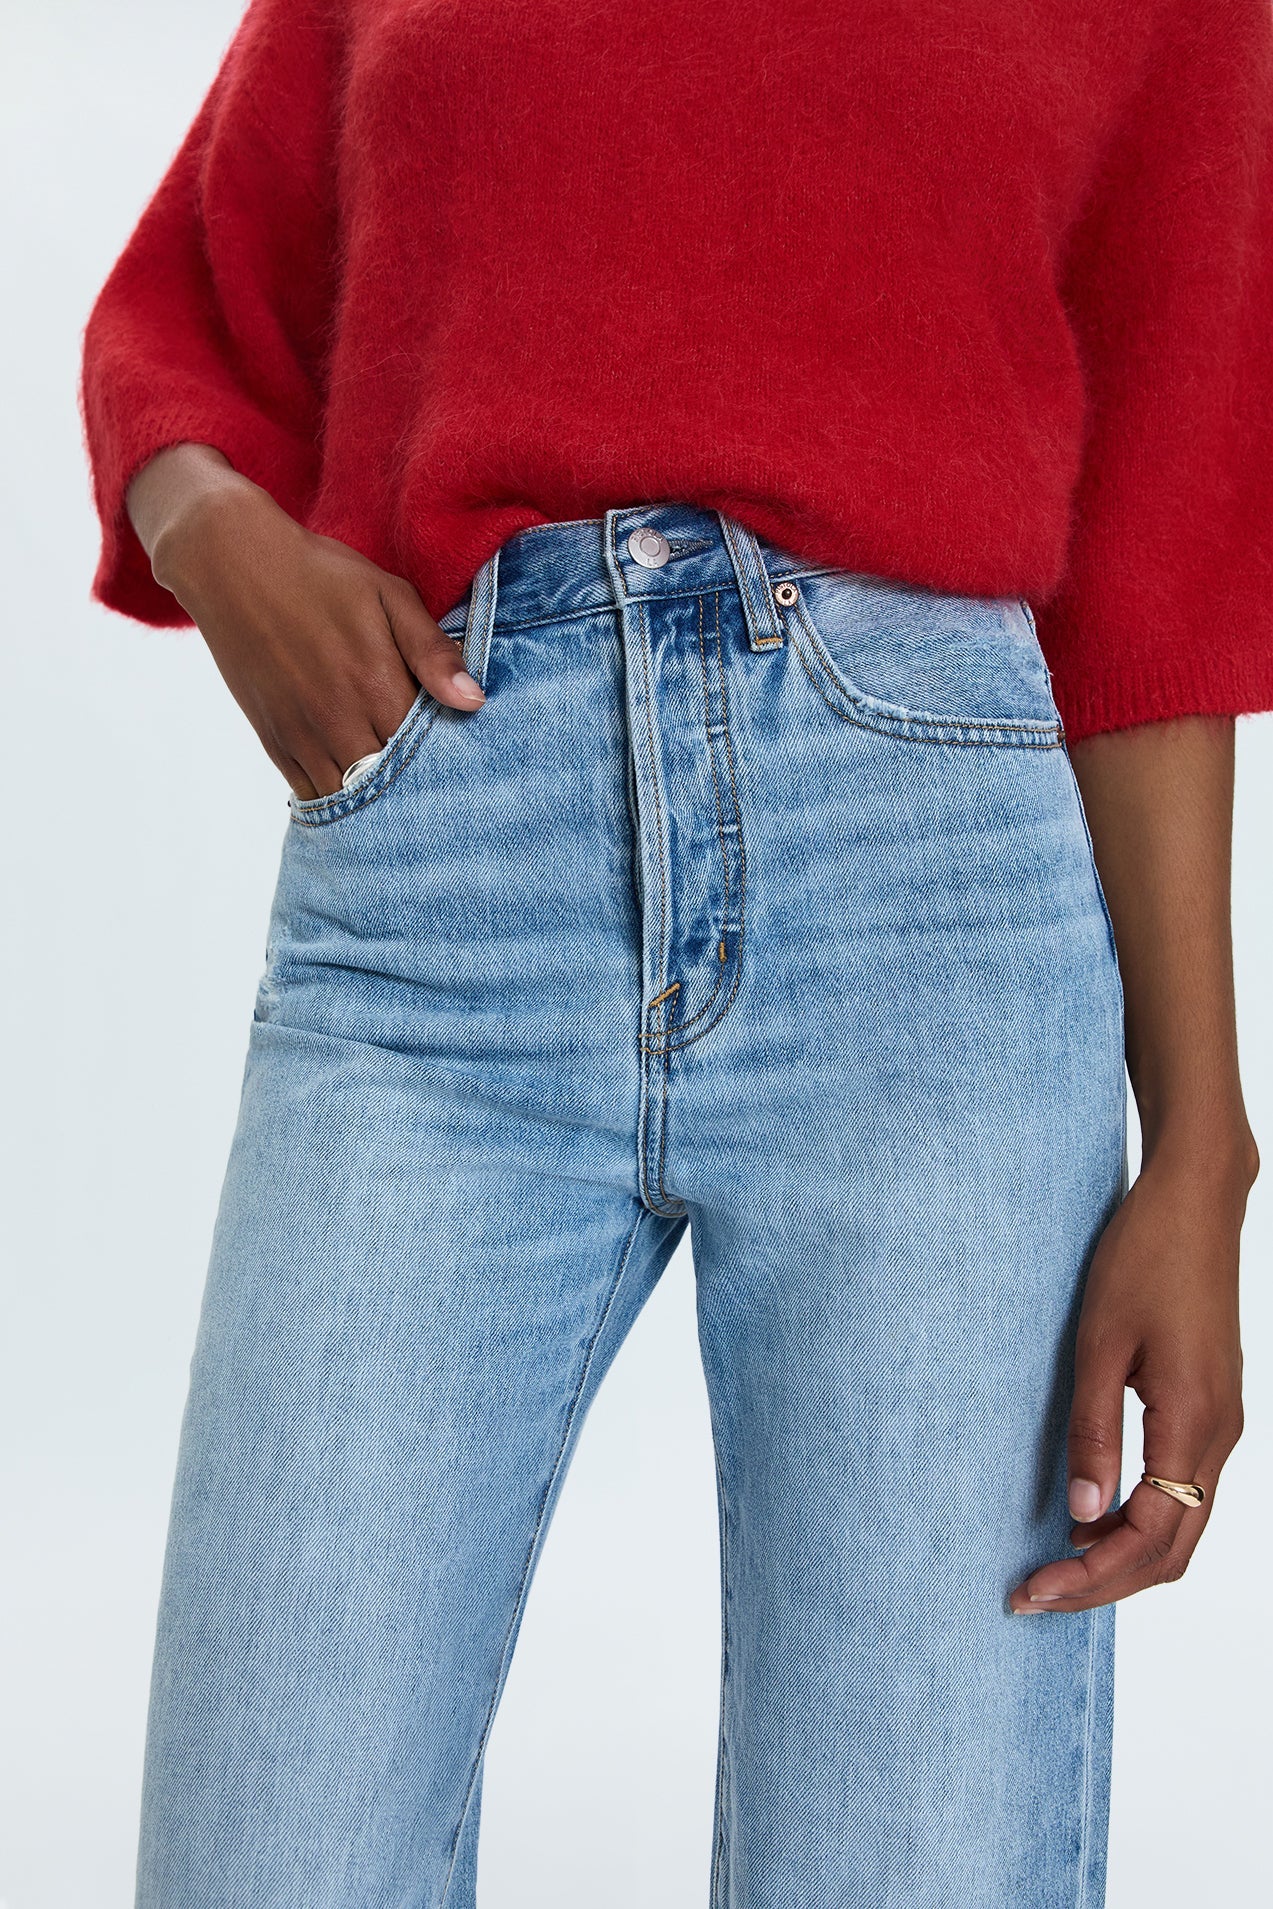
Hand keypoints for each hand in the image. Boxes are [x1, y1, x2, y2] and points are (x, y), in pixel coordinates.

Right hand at [144, 458, 484, 799]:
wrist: (232, 565)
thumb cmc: (321, 576)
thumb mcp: (389, 596)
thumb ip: (432, 651)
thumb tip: (474, 701)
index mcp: (376, 684)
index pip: (426, 749)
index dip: (447, 759)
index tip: (462, 757)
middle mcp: (338, 718)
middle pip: (390, 782)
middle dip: (415, 788)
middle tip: (436, 786)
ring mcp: (301, 734)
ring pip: (350, 795)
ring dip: (376, 802)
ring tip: (400, 798)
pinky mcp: (273, 739)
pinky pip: (309, 791)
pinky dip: (335, 799)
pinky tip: (356, 793)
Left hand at [1008, 1134, 1255, 1613]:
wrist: (1195, 1201)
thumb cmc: (1144, 1257)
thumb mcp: (1100, 1342)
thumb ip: (1092, 1430)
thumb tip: (1081, 1512)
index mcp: (1193, 1422)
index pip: (1150, 1537)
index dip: (1092, 1576)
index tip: (1033, 1590)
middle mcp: (1219, 1434)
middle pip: (1173, 1549)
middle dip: (1105, 1583)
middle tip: (1035, 1595)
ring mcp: (1221, 1422)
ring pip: (1182, 1525)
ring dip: (1123, 1555)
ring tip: (1055, 1562)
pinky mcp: (1211, 1406)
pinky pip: (1183, 1490)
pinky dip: (1141, 1518)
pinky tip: (1090, 1511)